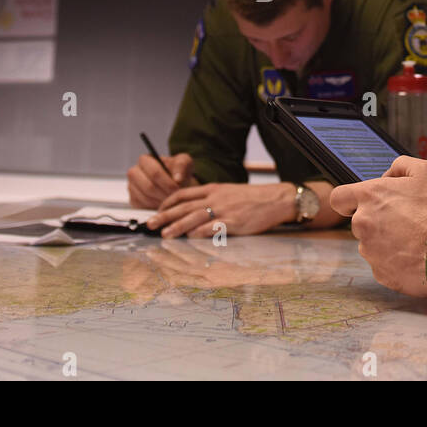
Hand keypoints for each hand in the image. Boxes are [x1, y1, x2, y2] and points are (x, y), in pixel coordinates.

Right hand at [127, 152, 196, 208]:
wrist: (176, 185)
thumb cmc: (179, 172)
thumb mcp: (185, 163)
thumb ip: (182, 165)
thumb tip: (177, 178)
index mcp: (145, 160)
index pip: (154, 172)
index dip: (167, 182)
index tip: (177, 188)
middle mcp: (135, 172)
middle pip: (149, 186)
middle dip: (164, 193)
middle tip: (174, 196)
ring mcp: (132, 187)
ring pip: (146, 198)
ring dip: (161, 201)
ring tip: (171, 199)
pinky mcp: (133, 200)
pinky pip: (143, 206)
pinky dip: (155, 207)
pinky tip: (163, 204)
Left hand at [147, 182, 291, 237]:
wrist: (275, 199)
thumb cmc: (252, 199)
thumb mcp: (228, 193)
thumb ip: (211, 200)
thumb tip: (193, 212)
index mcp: (212, 189)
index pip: (182, 194)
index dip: (167, 203)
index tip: (158, 212)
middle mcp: (215, 198)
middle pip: (184, 206)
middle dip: (164, 216)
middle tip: (150, 224)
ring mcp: (224, 210)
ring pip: (194, 217)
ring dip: (177, 226)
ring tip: (165, 235)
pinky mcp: (234, 222)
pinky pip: (213, 227)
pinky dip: (200, 232)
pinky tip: (190, 237)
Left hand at [328, 156, 426, 296]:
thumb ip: (402, 166)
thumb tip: (389, 175)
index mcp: (370, 197)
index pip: (339, 198)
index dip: (350, 200)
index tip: (365, 203)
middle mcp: (363, 224)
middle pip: (360, 221)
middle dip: (379, 220)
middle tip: (408, 220)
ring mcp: (370, 251)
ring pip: (372, 244)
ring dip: (388, 241)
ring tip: (417, 239)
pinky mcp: (381, 274)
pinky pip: (384, 264)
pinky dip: (397, 261)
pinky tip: (417, 255)